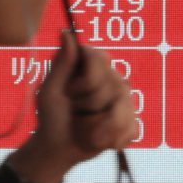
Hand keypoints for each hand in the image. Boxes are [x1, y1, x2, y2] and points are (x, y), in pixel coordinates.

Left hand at [6, 31, 138, 182]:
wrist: (58, 150)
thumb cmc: (51, 117)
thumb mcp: (50, 91)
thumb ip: (62, 64)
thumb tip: (66, 32)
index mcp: (91, 65)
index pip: (101, 58)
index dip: (88, 81)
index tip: (70, 93)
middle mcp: (111, 77)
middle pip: (115, 85)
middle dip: (92, 106)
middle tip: (75, 113)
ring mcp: (123, 98)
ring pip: (126, 107)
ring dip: (104, 126)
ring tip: (89, 135)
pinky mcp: (129, 120)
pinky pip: (132, 127)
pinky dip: (115, 138)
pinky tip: (103, 142)